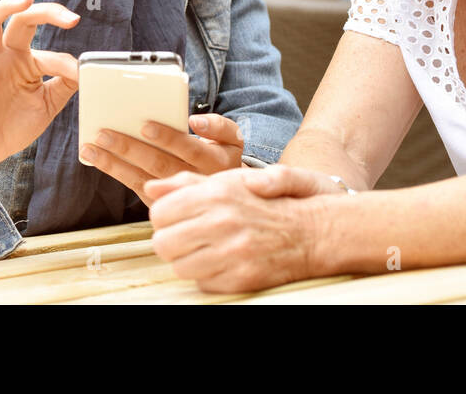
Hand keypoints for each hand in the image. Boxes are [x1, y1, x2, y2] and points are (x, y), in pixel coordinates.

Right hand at [0, 0, 81, 173]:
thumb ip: (64, 85)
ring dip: (6, 8)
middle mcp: (6, 57)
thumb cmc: (12, 127)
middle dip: (47, 13)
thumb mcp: (46, 105)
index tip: (82, 75)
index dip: (67, 64)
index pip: (49, 54)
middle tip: (70, 17)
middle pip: (22, 21)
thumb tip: (84, 68)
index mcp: (26, 63)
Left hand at [81, 113, 244, 207]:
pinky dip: (116, 173)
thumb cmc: (222, 158)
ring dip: (114, 164)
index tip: (145, 125)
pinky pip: (136, 188)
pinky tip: (99, 160)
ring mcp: (174, 195)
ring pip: (142, 179)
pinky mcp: (160, 203)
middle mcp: (193, 181)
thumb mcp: (233, 139)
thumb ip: (219, 125)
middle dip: (129, 148)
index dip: (168, 138)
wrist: (226, 198)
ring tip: (91, 148)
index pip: (189, 148)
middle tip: (104, 134)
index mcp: (213, 162)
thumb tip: (196, 122)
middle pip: (158, 164)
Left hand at [147, 167, 325, 292]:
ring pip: (180, 267)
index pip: (160, 213)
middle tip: (188, 237)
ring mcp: (233, 253)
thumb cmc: (269, 202)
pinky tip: (224, 263)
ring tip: (207, 250)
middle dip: (171, 242)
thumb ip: (188, 183)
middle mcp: (223, 221)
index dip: (165, 218)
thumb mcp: (232, 181)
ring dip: (188, 261)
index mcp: (217, 193)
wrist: (313, 231)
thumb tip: (152, 187)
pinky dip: (209, 277)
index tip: (177, 219)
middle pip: (163, 243)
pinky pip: (203, 284)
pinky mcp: (242, 278)